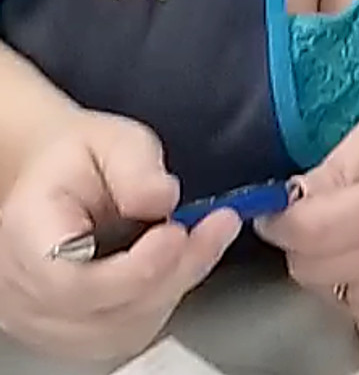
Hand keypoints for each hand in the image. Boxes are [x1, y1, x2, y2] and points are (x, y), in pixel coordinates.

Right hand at [0, 111, 240, 361]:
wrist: (55, 180)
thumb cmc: (76, 161)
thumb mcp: (110, 139)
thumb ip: (137, 165)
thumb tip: (161, 197)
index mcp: (28, 233)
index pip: (72, 281)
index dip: (132, 270)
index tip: (176, 233)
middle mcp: (28, 288)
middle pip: (106, 311)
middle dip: (174, 271)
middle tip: (216, 228)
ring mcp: (48, 318)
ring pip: (123, 329)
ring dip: (176, 284)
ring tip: (207, 236)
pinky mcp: (76, 331)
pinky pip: (128, 331)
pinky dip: (165, 297)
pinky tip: (182, 260)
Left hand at [256, 100, 358, 330]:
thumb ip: (332, 167)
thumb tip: (287, 201)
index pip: (309, 232)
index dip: (277, 219)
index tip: (269, 203)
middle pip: (310, 268)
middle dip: (299, 238)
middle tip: (315, 206)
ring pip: (324, 292)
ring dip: (321, 261)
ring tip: (349, 224)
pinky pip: (350, 308)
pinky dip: (345, 281)